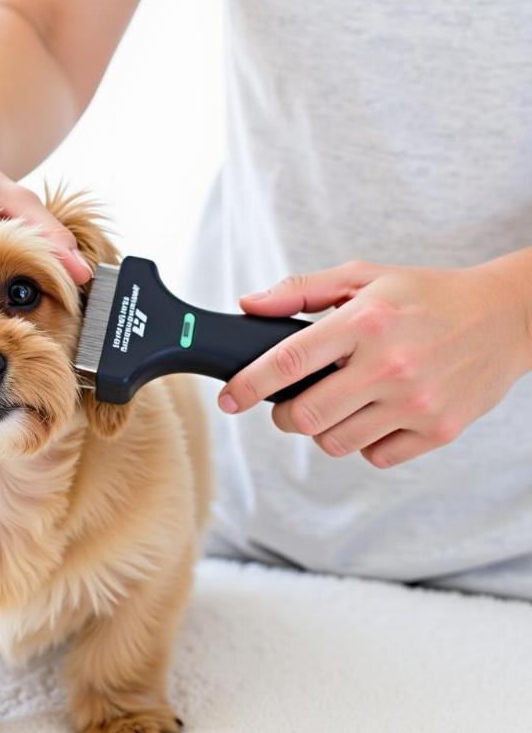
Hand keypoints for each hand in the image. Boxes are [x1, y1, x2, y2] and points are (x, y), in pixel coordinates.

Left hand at [217, 258, 531, 467]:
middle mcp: (390, 364)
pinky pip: (375, 456)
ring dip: (324, 429)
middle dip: (284, 415)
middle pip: (305, 416)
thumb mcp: (364, 277)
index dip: (248, 385)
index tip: (228, 398)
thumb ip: (301, 290)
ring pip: (335, 443)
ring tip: (340, 403)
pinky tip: (377, 413)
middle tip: (290, 404)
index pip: (288, 361)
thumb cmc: (426, 296)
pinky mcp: (438, 431)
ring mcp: (416, 403)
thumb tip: (248, 305)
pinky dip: (365, 442)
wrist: (506, 317)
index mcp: (365, 321)